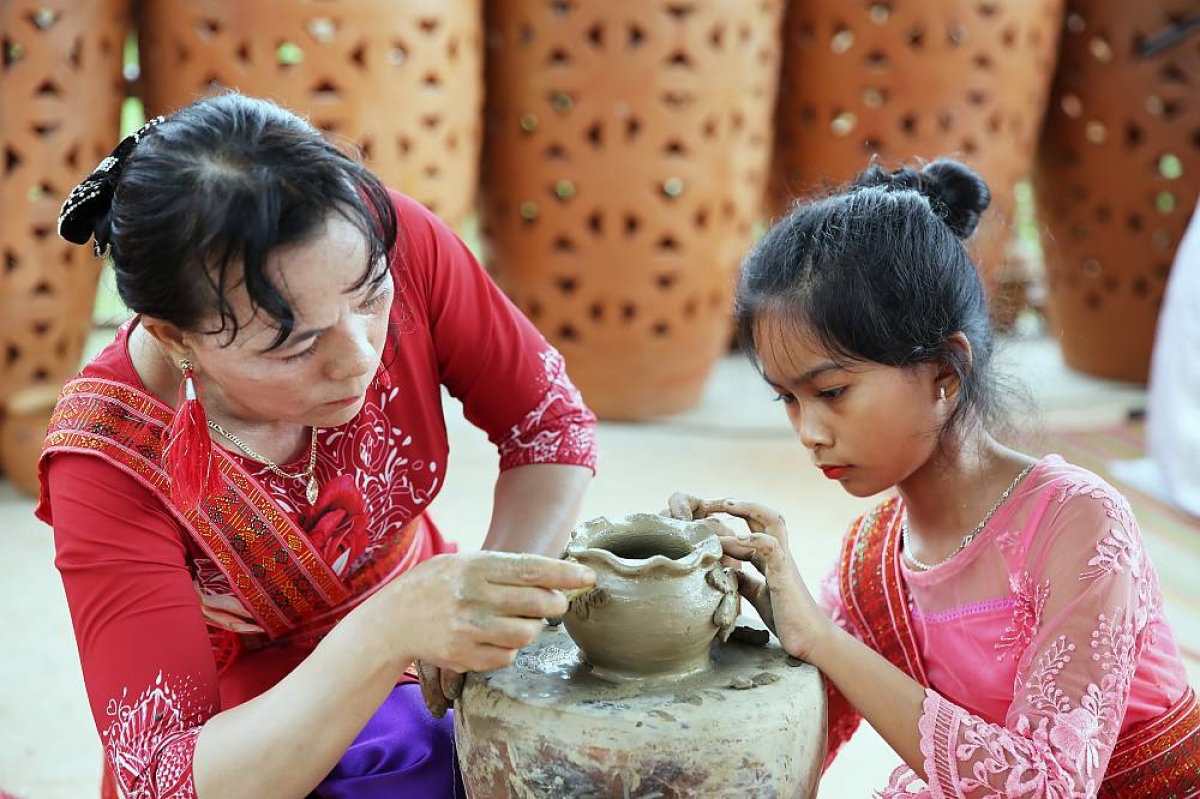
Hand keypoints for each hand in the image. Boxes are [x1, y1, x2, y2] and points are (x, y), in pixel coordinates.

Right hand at [371, 551, 594, 713]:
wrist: (392, 620)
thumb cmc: (435, 585)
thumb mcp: (463, 562)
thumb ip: (504, 567)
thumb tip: (553, 577)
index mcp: (476, 567)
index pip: (532, 570)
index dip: (565, 574)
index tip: (588, 577)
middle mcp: (473, 597)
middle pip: (538, 603)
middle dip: (556, 604)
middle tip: (555, 603)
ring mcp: (468, 629)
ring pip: (527, 634)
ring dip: (532, 628)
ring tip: (519, 620)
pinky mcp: (464, 657)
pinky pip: (507, 657)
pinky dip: (510, 648)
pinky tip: (496, 637)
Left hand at [666, 493, 831, 661]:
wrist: (810, 639)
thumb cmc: (786, 617)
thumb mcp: (757, 595)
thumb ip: (744, 581)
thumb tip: (725, 571)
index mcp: (770, 558)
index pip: (751, 527)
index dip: (730, 518)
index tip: (705, 513)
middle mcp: (778, 554)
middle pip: (762, 515)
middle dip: (737, 504)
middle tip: (709, 501)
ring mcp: (784, 561)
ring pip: (774, 522)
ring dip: (750, 509)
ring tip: (727, 505)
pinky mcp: (785, 575)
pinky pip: (773, 548)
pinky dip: (757, 539)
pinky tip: (740, 538)